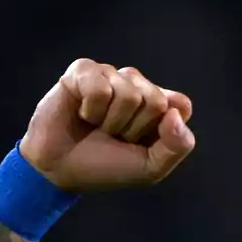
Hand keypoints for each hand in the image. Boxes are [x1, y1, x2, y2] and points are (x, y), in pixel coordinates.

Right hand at [19, 59, 195, 191]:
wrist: (60, 170)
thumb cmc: (106, 167)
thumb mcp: (151, 168)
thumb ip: (178, 145)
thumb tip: (175, 113)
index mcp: (158, 106)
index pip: (181, 105)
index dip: (163, 130)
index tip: (142, 144)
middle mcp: (137, 85)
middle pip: (156, 101)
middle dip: (134, 129)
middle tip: (115, 136)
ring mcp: (111, 75)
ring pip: (128, 93)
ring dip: (111, 121)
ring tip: (97, 126)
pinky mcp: (83, 71)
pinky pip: (99, 87)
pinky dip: (91, 109)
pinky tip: (82, 113)